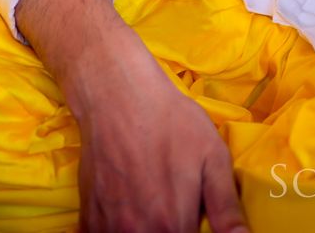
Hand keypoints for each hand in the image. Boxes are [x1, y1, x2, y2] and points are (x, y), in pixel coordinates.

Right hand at [67, 28, 247, 232]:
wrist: (118, 95)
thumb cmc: (170, 120)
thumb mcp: (212, 156)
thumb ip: (226, 207)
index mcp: (172, 225)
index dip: (195, 231)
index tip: (193, 216)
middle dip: (171, 229)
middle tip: (173, 204)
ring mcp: (108, 228)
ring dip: (145, 230)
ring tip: (151, 201)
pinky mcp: (88, 219)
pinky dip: (119, 227)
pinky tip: (128, 205)